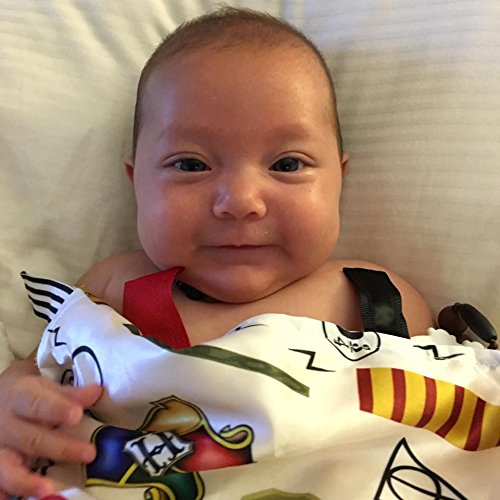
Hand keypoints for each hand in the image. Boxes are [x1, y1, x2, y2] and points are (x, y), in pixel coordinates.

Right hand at [0, 359, 101, 497]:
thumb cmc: (26, 396)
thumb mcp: (44, 389)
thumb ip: (70, 394)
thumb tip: (97, 391)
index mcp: (20, 399)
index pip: (38, 403)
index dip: (57, 409)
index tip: (77, 414)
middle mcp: (7, 426)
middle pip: (32, 439)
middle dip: (61, 448)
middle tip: (89, 453)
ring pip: (8, 469)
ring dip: (27, 481)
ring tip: (48, 490)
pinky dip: (7, 496)